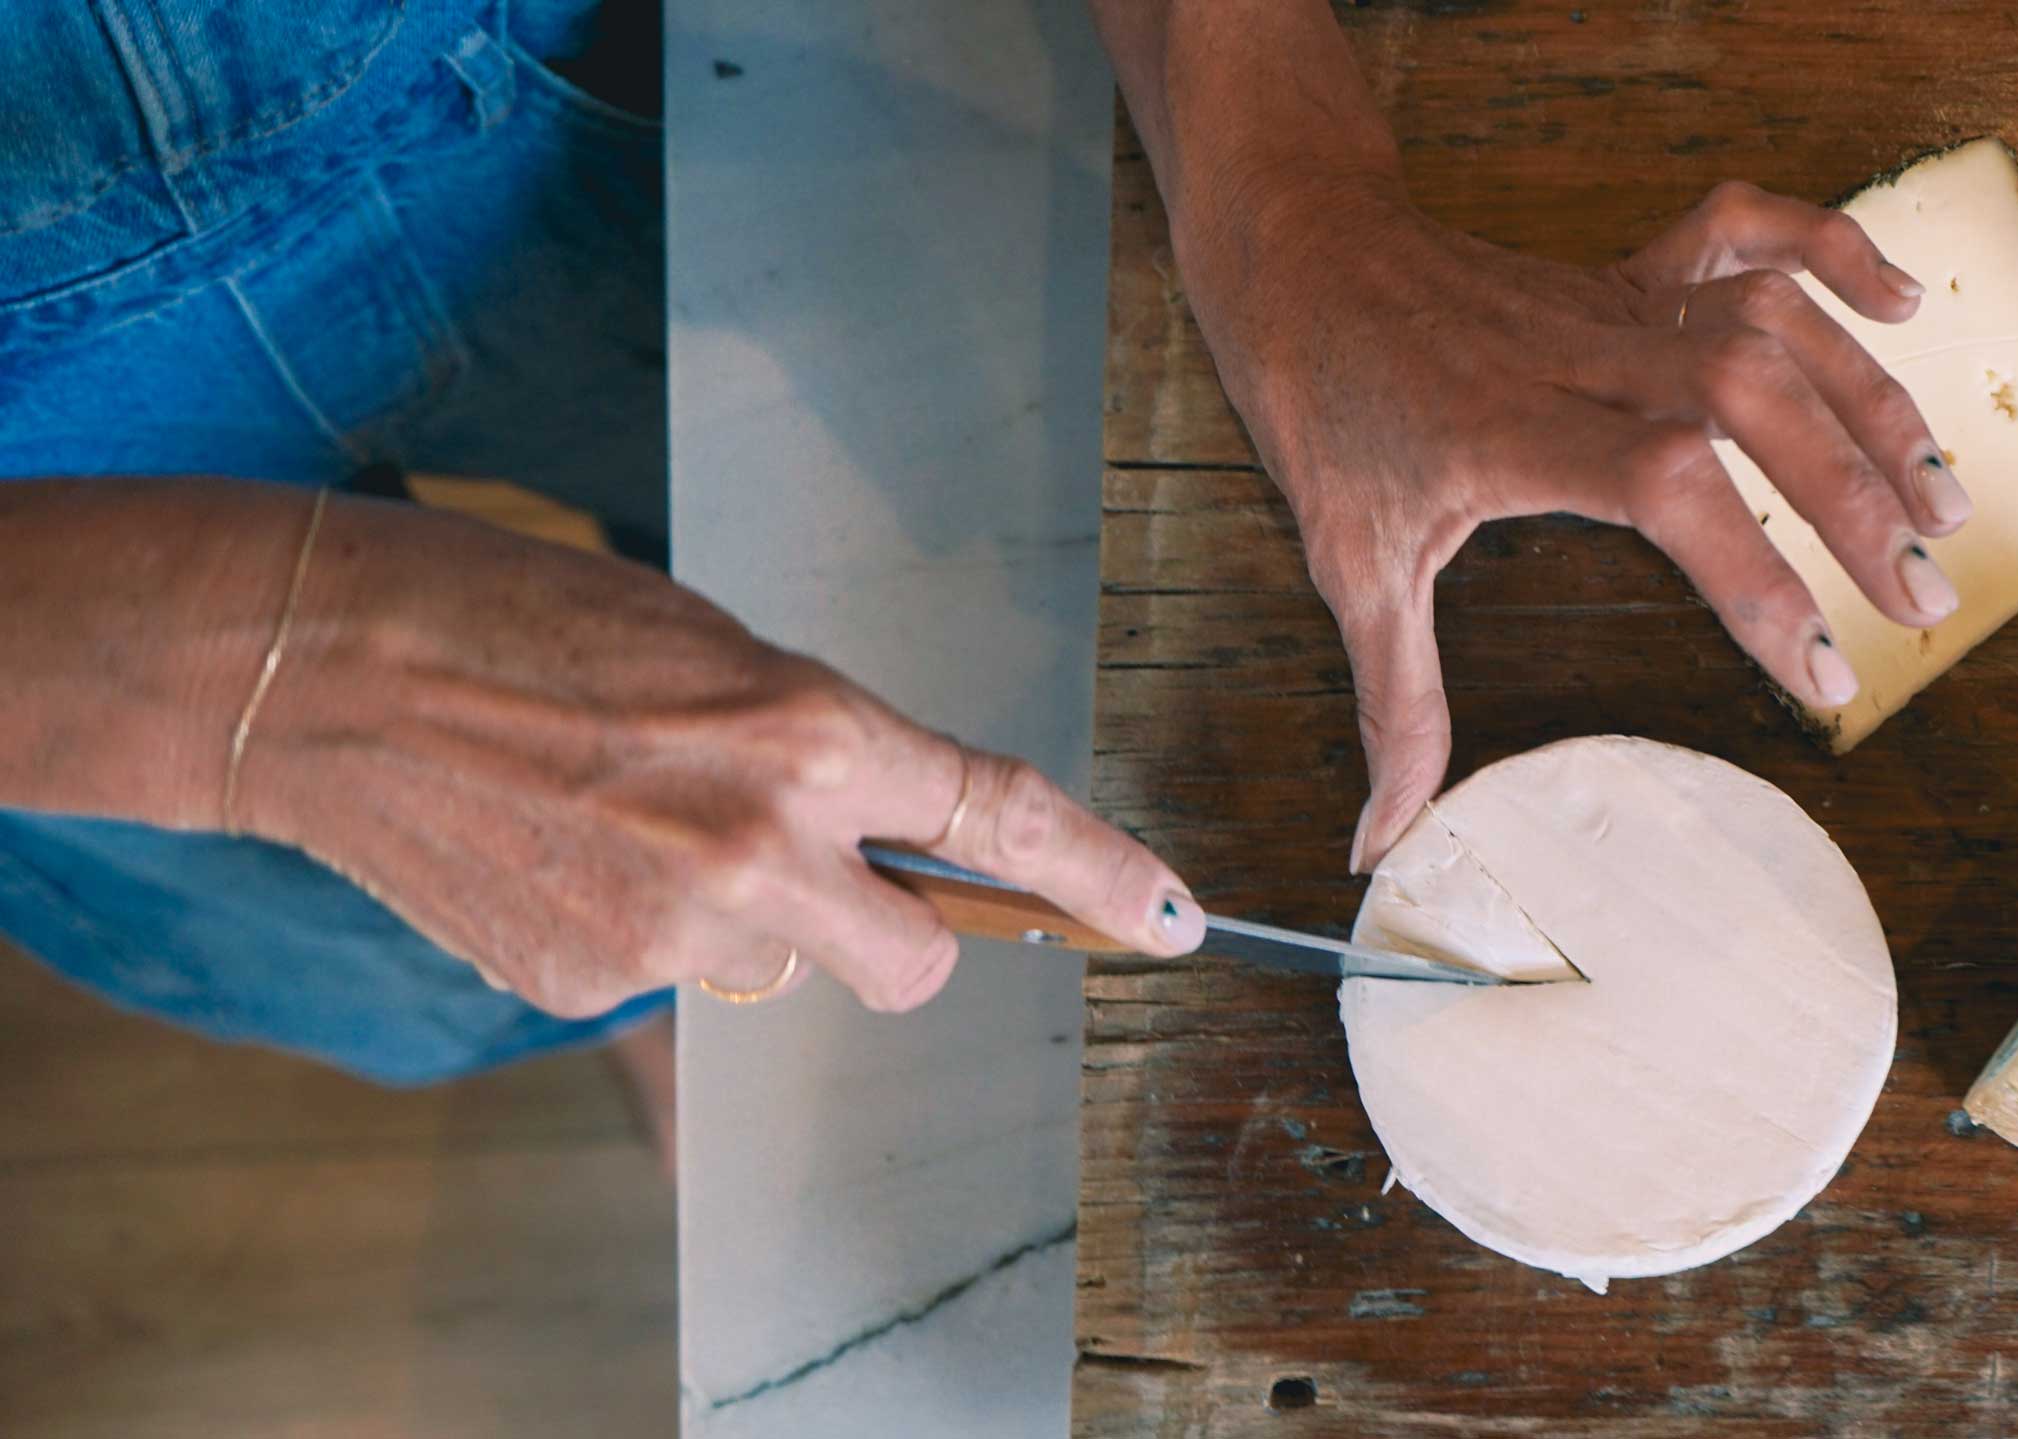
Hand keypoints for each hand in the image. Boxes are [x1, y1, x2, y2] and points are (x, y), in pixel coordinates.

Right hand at [235, 496, 1205, 1016]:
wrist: (325, 667)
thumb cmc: (523, 613)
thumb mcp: (715, 648)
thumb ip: (820, 750)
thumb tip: (882, 833)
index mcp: (807, 735)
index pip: (999, 821)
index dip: (1102, 878)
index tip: (1170, 922)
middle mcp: (760, 850)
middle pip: (911, 966)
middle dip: (894, 935)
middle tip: (827, 869)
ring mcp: (671, 935)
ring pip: (778, 970)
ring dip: (746, 919)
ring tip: (628, 818)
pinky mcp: (584, 984)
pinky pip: (668, 979)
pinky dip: (641, 930)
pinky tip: (563, 853)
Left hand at [1184, 176, 1972, 870]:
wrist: (1303, 263)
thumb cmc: (1331, 415)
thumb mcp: (1350, 567)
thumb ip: (1394, 705)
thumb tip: (1382, 840)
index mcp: (1513, 434)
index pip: (1664, 489)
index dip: (1756, 575)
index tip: (1821, 672)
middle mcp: (1581, 358)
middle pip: (1747, 393)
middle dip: (1851, 491)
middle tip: (1923, 599)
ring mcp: (1613, 305)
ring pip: (1767, 321)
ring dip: (1868, 403)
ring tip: (1944, 500)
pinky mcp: (1630, 269)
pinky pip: (1745, 230)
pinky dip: (1831, 246)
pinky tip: (1904, 302)